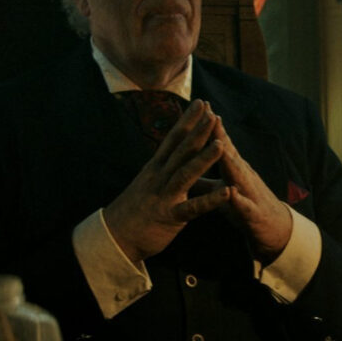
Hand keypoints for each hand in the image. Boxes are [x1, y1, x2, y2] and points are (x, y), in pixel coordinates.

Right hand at [103, 100, 229, 262]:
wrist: (114, 237)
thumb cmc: (134, 210)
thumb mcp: (148, 183)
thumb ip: (163, 168)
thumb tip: (173, 153)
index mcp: (156, 168)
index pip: (174, 139)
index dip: (187, 120)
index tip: (201, 103)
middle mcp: (159, 177)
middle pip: (180, 150)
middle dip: (197, 131)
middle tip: (212, 113)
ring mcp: (164, 196)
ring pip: (186, 174)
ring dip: (204, 159)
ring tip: (222, 144)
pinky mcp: (170, 216)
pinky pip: (192, 208)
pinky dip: (210, 201)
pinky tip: (227, 192)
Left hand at [212, 115, 292, 261]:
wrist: (274, 229)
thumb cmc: (244, 205)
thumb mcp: (222, 190)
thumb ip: (203, 180)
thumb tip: (183, 167)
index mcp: (233, 169)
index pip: (221, 143)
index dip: (210, 126)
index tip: (200, 106)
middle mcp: (243, 176)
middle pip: (230, 152)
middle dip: (220, 134)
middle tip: (211, 114)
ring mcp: (250, 193)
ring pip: (239, 175)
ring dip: (230, 161)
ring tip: (221, 146)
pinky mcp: (253, 214)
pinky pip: (245, 206)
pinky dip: (238, 200)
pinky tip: (232, 193)